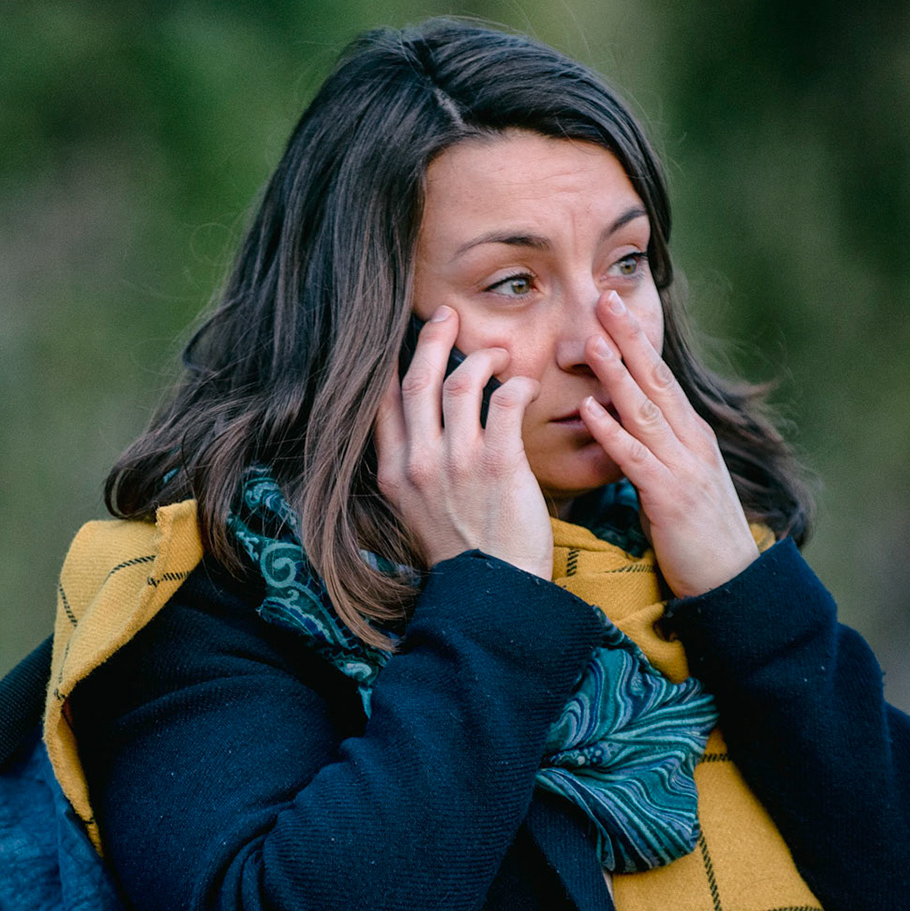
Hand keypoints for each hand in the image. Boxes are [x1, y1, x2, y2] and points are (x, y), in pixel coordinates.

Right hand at [374, 306, 550, 578]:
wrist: (493, 594)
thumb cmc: (463, 553)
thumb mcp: (416, 511)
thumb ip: (414, 467)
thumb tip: (420, 429)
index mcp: (393, 472)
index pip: (382, 402)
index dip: (390, 364)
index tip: (403, 339)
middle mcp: (418, 462)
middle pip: (417, 380)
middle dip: (432, 339)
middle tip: (448, 315)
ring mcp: (457, 462)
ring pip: (461, 382)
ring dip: (482, 357)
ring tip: (499, 354)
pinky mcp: (498, 465)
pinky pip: (505, 403)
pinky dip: (517, 384)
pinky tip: (527, 384)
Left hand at [578, 290, 756, 597]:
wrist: (732, 581)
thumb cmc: (697, 531)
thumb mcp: (677, 476)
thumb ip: (653, 445)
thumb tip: (619, 417)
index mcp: (690, 433)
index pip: (659, 376)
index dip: (636, 338)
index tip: (613, 303)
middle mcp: (690, 441)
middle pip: (654, 379)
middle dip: (628, 337)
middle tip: (603, 298)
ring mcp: (682, 467)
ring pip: (643, 411)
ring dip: (616, 374)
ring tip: (590, 341)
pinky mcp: (669, 498)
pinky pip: (635, 459)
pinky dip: (612, 432)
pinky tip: (589, 410)